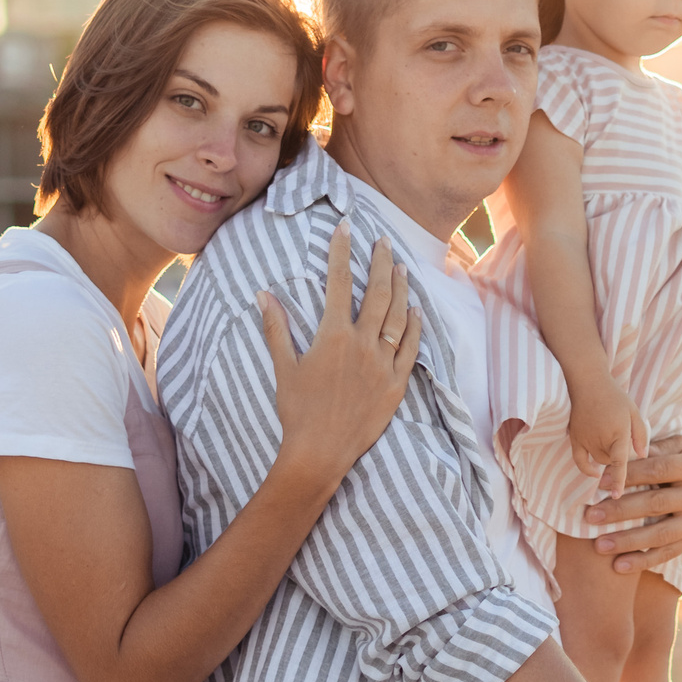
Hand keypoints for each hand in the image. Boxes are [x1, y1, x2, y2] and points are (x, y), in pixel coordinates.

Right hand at [259, 223, 419, 496]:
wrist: (320, 453)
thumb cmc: (297, 411)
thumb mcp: (283, 367)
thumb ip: (276, 327)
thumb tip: (263, 294)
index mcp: (333, 337)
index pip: (338, 283)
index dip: (342, 252)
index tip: (347, 228)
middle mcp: (363, 345)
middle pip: (377, 293)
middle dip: (380, 263)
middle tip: (383, 241)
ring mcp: (383, 364)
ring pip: (399, 317)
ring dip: (401, 289)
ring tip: (402, 268)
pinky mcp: (397, 384)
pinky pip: (412, 349)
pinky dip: (416, 327)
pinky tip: (417, 311)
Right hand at [566, 377, 649, 495]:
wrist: (589, 384)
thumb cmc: (614, 398)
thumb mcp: (634, 412)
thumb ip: (640, 435)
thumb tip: (643, 456)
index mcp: (617, 433)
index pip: (618, 462)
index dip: (619, 480)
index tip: (616, 496)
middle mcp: (600, 439)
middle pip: (610, 461)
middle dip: (618, 457)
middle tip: (621, 439)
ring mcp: (585, 439)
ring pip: (598, 460)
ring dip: (605, 457)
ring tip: (609, 439)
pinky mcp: (574, 438)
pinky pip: (580, 461)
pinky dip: (587, 469)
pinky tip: (594, 472)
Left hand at [585, 434, 681, 574]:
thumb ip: (659, 449)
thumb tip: (625, 455)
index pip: (659, 471)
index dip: (630, 477)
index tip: (600, 483)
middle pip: (656, 504)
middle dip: (621, 511)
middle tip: (591, 516)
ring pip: (660, 534)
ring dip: (628, 541)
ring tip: (599, 546)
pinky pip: (668, 552)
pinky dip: (644, 561)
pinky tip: (619, 566)